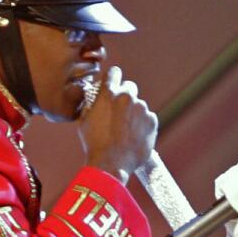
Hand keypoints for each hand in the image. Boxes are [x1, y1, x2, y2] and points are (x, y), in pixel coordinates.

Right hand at [78, 66, 157, 183]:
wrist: (110, 164)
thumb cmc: (94, 143)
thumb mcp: (84, 120)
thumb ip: (93, 104)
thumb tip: (95, 98)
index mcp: (109, 93)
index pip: (114, 72)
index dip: (114, 77)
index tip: (114, 82)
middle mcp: (127, 97)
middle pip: (130, 87)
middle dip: (126, 96)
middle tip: (120, 112)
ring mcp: (142, 109)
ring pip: (139, 106)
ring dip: (134, 114)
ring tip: (125, 132)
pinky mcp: (152, 121)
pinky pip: (148, 119)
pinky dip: (143, 125)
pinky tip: (134, 137)